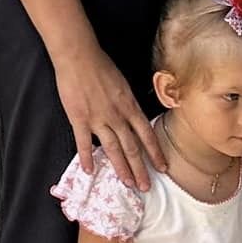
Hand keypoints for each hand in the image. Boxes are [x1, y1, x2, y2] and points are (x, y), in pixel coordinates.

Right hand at [56, 46, 165, 190]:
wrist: (79, 57)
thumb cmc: (101, 66)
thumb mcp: (123, 84)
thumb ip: (128, 103)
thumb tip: (132, 116)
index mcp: (130, 107)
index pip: (147, 135)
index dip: (156, 153)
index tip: (163, 167)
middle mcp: (117, 116)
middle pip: (132, 147)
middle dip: (141, 169)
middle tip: (145, 186)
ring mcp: (98, 119)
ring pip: (113, 149)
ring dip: (121, 168)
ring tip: (127, 183)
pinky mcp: (79, 118)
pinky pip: (84, 142)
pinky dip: (86, 157)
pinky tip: (89, 170)